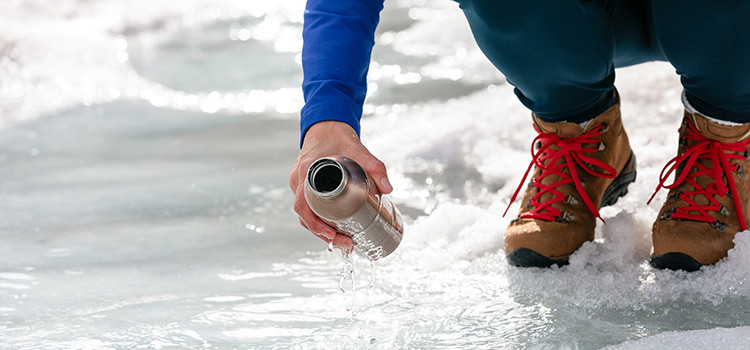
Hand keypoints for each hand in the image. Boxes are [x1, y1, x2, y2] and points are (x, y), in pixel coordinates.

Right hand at [289, 121, 392, 252]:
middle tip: (346, 243)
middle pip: (305, 216)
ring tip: (344, 241)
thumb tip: (388, 189)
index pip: (303, 206)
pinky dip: (319, 221)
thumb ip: (375, 167)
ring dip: (322, 230)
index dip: (315, 224)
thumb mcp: (359, 149)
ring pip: (306, 214)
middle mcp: (299, 181)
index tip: (331, 234)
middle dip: (323, 233)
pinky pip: (309, 208)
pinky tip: (334, 231)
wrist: (327, 124)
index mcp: (306, 172)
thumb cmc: (338, 136)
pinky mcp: (306, 187)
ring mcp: (300, 185)